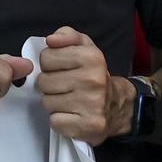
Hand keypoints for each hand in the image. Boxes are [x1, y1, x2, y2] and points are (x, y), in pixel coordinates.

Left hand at [37, 27, 121, 142]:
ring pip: (47, 101)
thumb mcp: (84, 47)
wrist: (118, 106)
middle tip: (66, 86)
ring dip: (54, 102)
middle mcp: (94, 80)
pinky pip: (54, 121)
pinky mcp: (89, 126)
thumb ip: (67, 35)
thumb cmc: (93, 74)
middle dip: (50, 84)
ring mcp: (93, 105)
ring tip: (69, 100)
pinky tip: (72, 115)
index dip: (50, 64)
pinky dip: (59, 120)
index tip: (63, 69)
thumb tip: (52, 39)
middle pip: (43, 81)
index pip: (46, 57)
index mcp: (92, 57)